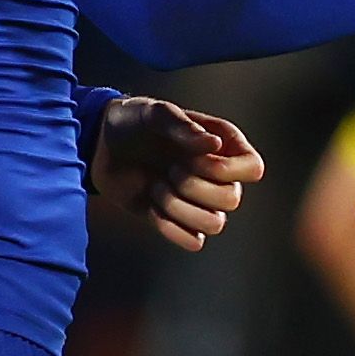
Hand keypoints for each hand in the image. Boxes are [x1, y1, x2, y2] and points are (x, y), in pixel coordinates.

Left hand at [96, 96, 264, 250]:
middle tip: (168, 169)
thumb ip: (183, 127)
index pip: (253, 168)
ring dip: (180, 208)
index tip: (193, 158)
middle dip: (193, 187)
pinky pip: (194, 241)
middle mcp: (220, 176)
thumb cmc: (134, 121)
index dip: (226, 170)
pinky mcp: (180, 221)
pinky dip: (171, 228)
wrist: (102, 145)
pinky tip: (151, 208)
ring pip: (215, 224)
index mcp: (225, 145)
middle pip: (232, 200)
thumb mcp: (155, 114)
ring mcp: (201, 201)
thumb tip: (215, 145)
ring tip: (157, 187)